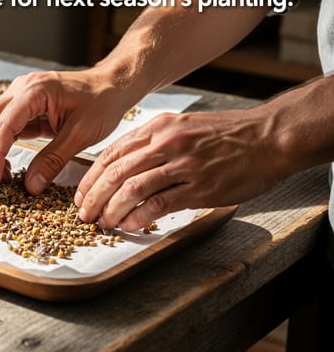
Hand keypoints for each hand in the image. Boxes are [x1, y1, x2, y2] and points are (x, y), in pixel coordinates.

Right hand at [0, 69, 133, 193]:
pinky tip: (5, 170)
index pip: (2, 127)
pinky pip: (2, 129)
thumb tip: (30, 187)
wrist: (113, 85)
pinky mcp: (22, 108)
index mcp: (34, 91)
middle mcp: (19, 90)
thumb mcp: (81, 134)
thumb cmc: (102, 102)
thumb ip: (53, 160)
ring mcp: (18, 97)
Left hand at [75, 110, 282, 230]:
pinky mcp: (199, 187)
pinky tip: (128, 225)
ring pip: (131, 189)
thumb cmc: (227, 134)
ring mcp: (182, 164)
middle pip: (115, 172)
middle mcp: (166, 143)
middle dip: (93, 196)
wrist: (270, 137)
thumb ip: (155, 142)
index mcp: (159, 127)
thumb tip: (125, 166)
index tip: (81, 194)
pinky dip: (137, 217)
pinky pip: (158, 204)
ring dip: (111, 210)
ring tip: (103, 223)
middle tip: (84, 214)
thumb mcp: (184, 126)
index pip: (112, 153)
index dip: (91, 177)